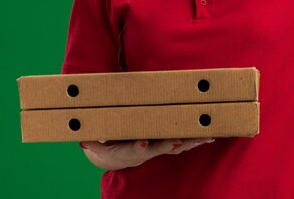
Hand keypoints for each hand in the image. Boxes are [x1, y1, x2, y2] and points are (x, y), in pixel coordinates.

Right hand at [79, 138, 215, 169]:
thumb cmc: (110, 147)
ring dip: (192, 142)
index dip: (141, 148)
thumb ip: (94, 144)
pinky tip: (211, 135)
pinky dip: (196, 138)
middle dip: (172, 144)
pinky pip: (184, 140)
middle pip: (163, 147)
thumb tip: (83, 140)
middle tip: (180, 141)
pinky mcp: (166, 143)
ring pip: (178, 145)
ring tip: (205, 136)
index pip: (137, 149)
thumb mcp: (100, 148)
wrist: (117, 158)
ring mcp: (159, 147)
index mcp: (133, 150)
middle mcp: (149, 150)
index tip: (142, 145)